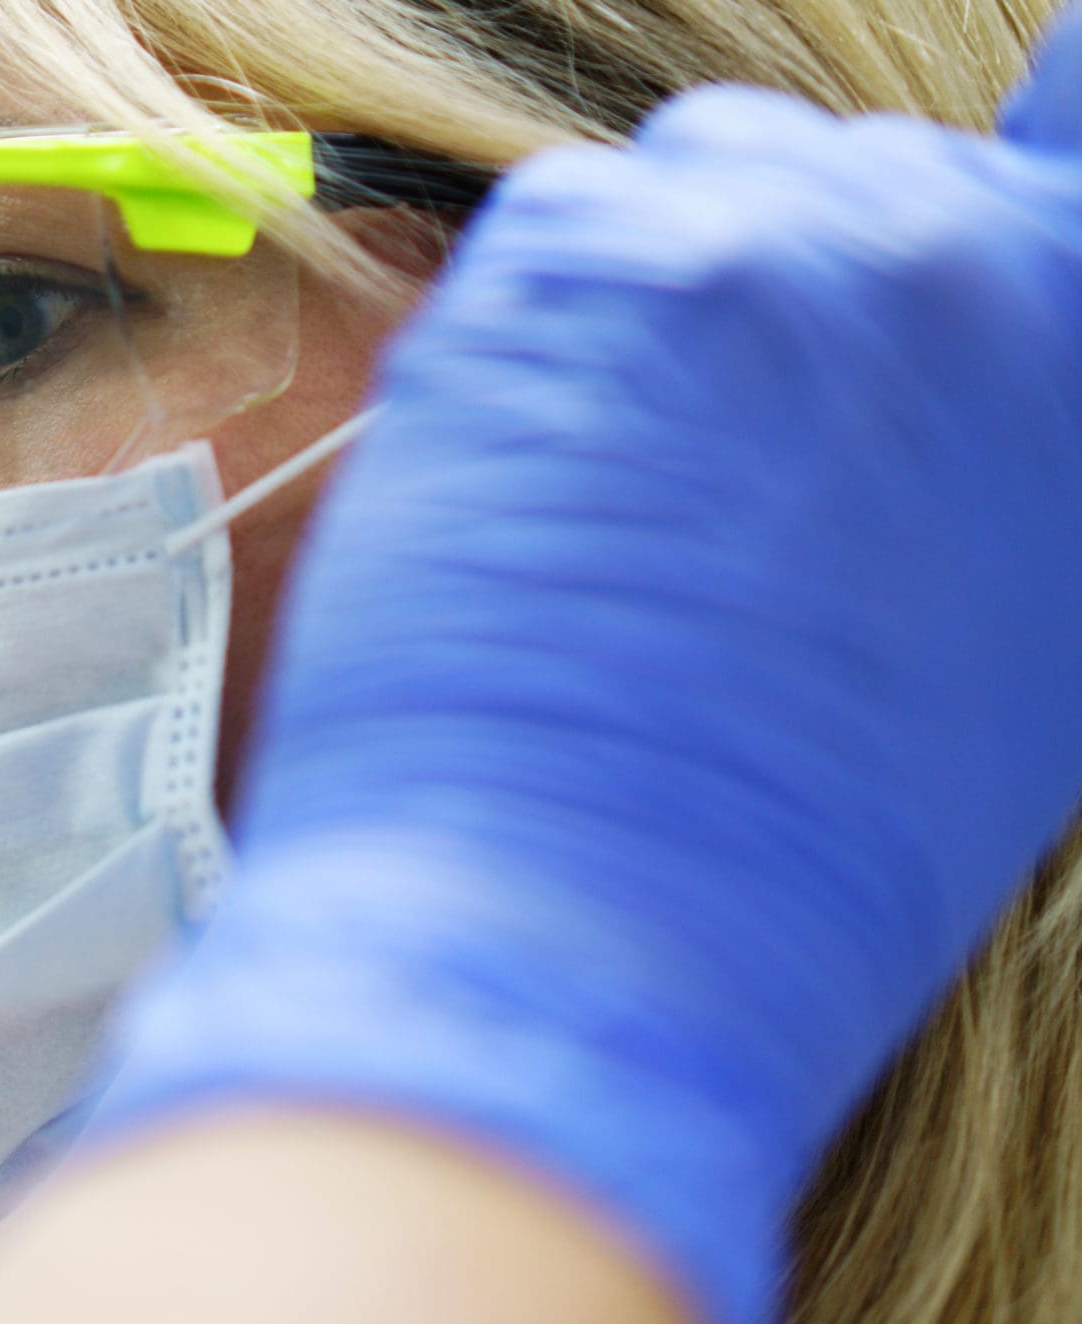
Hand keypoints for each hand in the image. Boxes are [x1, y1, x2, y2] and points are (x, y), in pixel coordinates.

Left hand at [90, 12, 1081, 1323]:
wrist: (599, 912)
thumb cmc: (806, 836)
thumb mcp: (1019, 640)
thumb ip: (1006, 453)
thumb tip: (947, 393)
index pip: (1031, 175)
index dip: (905, 268)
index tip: (844, 340)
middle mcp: (939, 253)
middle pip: (834, 175)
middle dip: (768, 295)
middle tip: (704, 453)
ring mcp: (747, 244)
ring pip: (686, 181)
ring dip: (646, 292)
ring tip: (612, 474)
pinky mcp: (562, 268)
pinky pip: (550, 228)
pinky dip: (529, 322)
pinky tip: (527, 472)